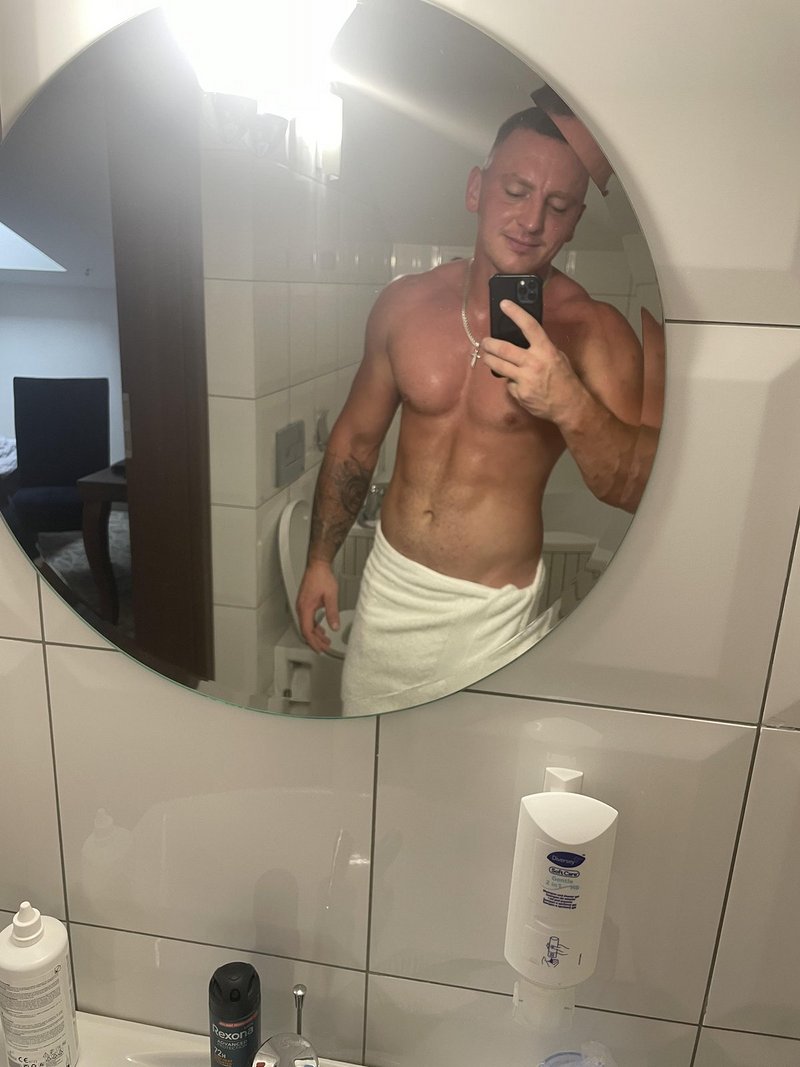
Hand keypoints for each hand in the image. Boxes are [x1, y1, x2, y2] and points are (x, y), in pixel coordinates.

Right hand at [296, 560, 339, 652]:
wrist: (317, 566)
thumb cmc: (321, 577)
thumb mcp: (330, 596)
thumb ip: (332, 613)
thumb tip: (334, 626)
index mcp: (305, 608)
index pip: (307, 631)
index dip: (313, 642)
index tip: (320, 649)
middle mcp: (301, 608)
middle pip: (305, 630)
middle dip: (315, 641)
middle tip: (324, 648)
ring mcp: (302, 606)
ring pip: (306, 625)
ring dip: (315, 634)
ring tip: (325, 640)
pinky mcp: (305, 603)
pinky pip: (308, 619)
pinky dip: (314, 626)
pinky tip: (321, 628)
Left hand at [481, 299, 576, 421]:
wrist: (569, 405)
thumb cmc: (565, 379)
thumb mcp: (557, 357)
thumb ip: (540, 348)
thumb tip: (523, 341)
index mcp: (546, 350)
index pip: (529, 326)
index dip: (516, 313)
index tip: (504, 304)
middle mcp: (534, 363)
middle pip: (504, 349)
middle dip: (490, 344)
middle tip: (485, 342)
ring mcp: (525, 379)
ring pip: (499, 366)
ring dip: (489, 360)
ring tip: (486, 356)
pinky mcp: (520, 393)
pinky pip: (509, 384)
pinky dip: (511, 382)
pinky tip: (518, 384)